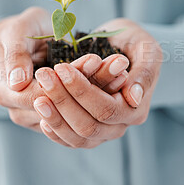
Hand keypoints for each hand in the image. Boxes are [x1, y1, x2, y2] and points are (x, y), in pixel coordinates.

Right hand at [0, 7, 128, 131]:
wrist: (22, 40)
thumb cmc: (17, 32)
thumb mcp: (14, 34)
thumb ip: (15, 55)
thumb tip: (17, 83)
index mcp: (6, 94)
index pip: (41, 95)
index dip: (69, 81)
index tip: (94, 59)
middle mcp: (21, 111)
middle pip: (62, 106)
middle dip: (92, 84)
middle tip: (118, 63)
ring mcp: (39, 116)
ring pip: (75, 110)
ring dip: (101, 88)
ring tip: (121, 68)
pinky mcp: (57, 114)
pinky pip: (79, 108)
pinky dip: (99, 92)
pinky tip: (118, 76)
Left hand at [34, 18, 161, 147]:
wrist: (124, 50)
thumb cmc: (135, 44)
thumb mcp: (146, 50)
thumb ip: (144, 72)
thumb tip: (134, 97)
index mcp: (136, 110)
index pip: (105, 109)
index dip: (81, 91)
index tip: (61, 68)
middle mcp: (119, 126)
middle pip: (88, 126)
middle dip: (63, 101)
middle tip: (44, 75)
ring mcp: (103, 133)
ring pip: (76, 137)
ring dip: (55, 117)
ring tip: (37, 96)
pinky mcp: (88, 133)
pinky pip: (69, 140)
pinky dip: (54, 129)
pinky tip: (41, 113)